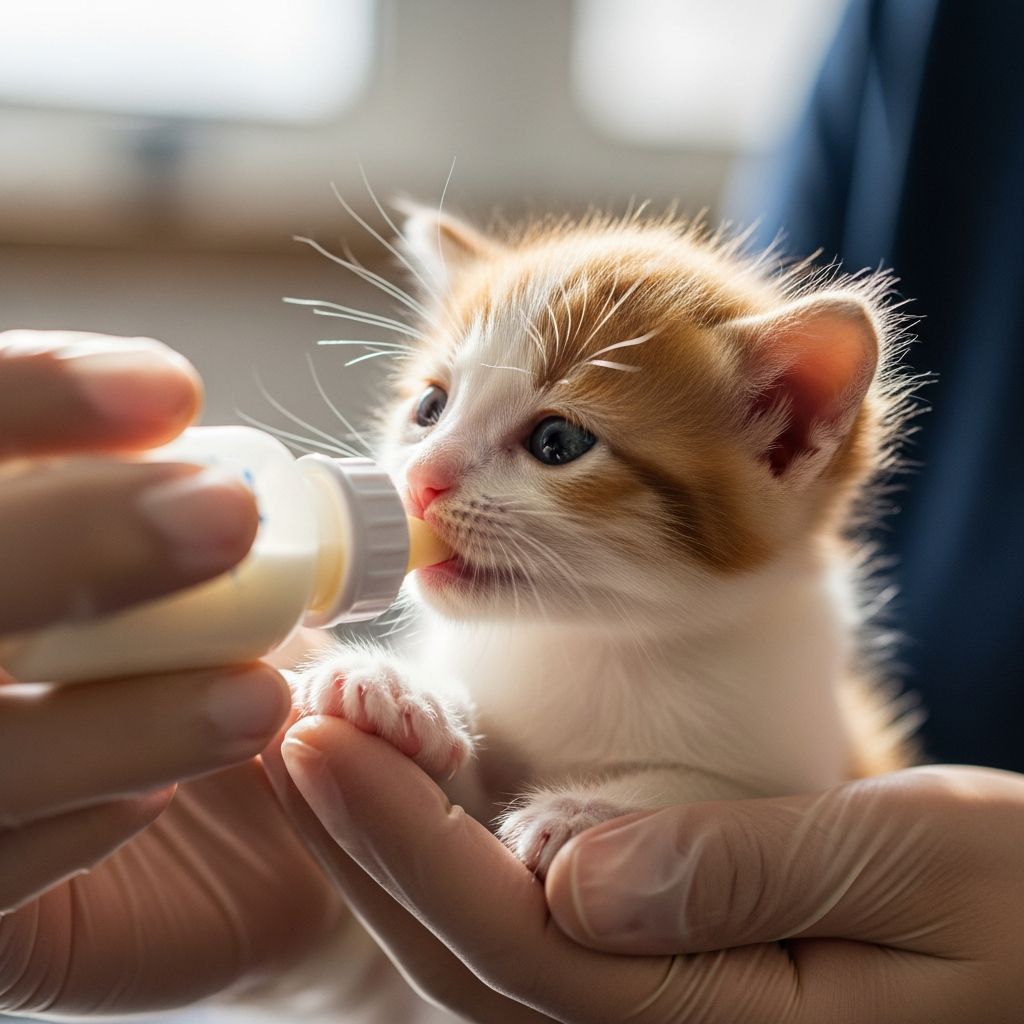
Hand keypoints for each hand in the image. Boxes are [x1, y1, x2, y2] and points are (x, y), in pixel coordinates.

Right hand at [0, 331, 341, 1014]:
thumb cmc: (198, 666)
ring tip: (260, 696)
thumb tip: (202, 422)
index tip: (170, 387)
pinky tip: (154, 804)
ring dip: (110, 718)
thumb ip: (175, 504)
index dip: (34, 396)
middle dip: (75, 537)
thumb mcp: (200, 574)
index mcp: (1, 540)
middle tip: (225, 517)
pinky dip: (74, 825)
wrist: (216, 842)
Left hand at [268, 712, 1023, 1022]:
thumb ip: (741, 872)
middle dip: (367, 845)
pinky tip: (422, 796)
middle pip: (477, 960)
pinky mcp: (671, 991)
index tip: (323, 740)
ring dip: (397, 853)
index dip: (408, 841)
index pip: (524, 944)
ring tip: (327, 750)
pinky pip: (537, 941)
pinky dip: (461, 865)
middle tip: (291, 728)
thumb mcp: (920, 865)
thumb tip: (562, 866)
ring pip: (488, 958)